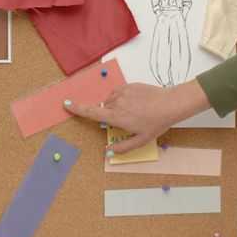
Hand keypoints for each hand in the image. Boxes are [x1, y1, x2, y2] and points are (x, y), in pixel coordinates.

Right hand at [64, 80, 210, 154]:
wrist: (170, 104)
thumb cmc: (156, 123)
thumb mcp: (141, 140)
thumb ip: (123, 147)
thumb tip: (108, 152)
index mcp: (117, 117)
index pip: (92, 113)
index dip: (77, 108)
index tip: (66, 104)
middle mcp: (117, 103)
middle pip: (104, 108)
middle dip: (109, 115)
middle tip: (126, 120)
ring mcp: (123, 92)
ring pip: (111, 100)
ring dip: (115, 106)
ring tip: (132, 112)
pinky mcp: (129, 85)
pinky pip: (119, 92)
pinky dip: (122, 97)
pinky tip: (134, 103)